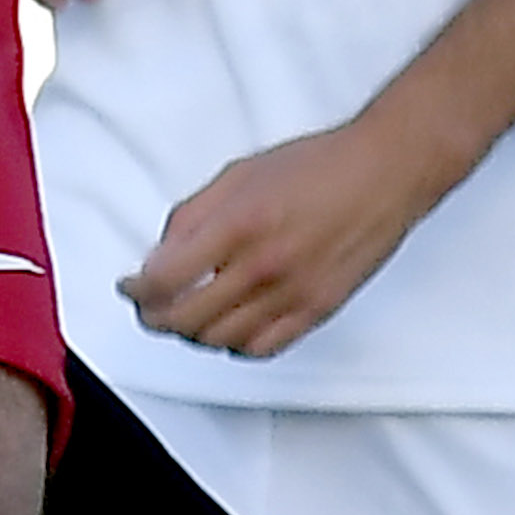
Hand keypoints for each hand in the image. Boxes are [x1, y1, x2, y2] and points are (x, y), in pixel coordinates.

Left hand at [124, 118, 426, 357]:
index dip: (136, 290)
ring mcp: (292, 294)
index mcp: (238, 225)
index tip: (129, 286)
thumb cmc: (320, 165)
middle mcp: (262, 266)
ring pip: (219, 341)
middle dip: (155, 317)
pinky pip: (261, 349)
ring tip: (184, 317)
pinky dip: (234, 347)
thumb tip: (160, 252)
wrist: (384, 172)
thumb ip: (193, 215)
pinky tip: (227, 330)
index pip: (164, 279)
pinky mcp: (316, 311)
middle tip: (148, 308)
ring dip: (191, 334)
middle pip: (186, 319)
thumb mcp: (239, 173)